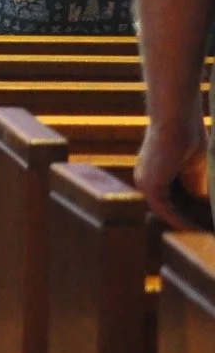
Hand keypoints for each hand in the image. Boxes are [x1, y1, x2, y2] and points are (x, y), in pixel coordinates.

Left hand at [135, 110, 208, 229]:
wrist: (177, 118)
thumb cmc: (187, 132)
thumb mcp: (193, 165)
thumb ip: (195, 185)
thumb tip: (203, 203)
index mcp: (154, 172)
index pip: (173, 198)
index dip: (191, 211)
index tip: (207, 222)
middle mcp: (145, 179)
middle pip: (171, 207)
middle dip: (190, 220)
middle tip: (208, 233)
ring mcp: (145, 184)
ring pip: (170, 212)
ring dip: (188, 224)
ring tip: (206, 234)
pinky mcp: (150, 187)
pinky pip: (168, 212)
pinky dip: (184, 222)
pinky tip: (199, 230)